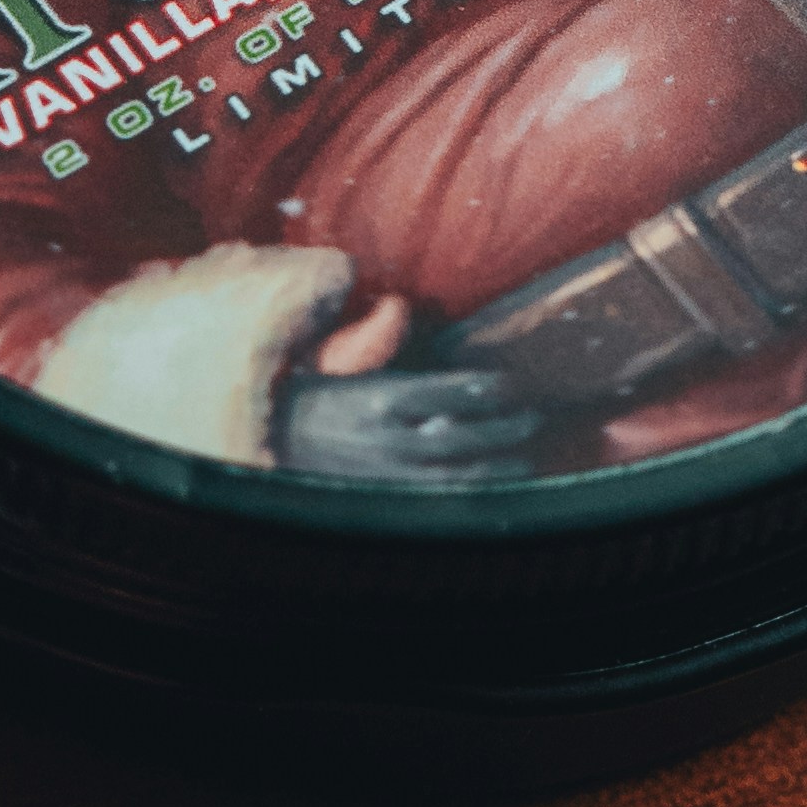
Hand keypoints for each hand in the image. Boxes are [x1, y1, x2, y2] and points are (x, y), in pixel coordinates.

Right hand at [272, 292, 541, 486]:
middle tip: (534, 417)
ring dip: (496, 467)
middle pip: (460, 435)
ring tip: (526, 459)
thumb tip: (400, 306)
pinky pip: (439, 500)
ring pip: (456, 475)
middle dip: (503, 428)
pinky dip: (470, 495)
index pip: (447, 391)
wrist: (272, 442)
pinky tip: (492, 489)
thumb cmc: (311, 396)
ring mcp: (389, 472)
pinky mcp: (387, 496)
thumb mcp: (339, 362)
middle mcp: (388, 438)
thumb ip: (377, 339)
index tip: (509, 383)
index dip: (484, 389)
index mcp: (379, 398)